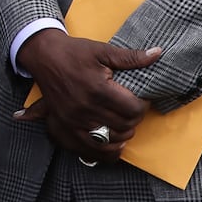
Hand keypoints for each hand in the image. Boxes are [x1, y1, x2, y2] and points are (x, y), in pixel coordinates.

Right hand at [15, 30, 160, 160]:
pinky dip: (106, 150)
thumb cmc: (73, 52)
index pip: (133, 109)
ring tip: (122, 120)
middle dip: (134, 117)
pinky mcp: (66, 126)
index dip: (142, 105)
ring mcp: (75, 120)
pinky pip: (91, 149)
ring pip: (111, 140)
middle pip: (125, 125)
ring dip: (123, 133)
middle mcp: (86, 108)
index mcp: (97, 89)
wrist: (44, 56)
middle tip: (131, 107)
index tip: (139, 98)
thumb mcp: (102, 50)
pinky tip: (113, 142)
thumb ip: (131, 57)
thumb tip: (158, 54)